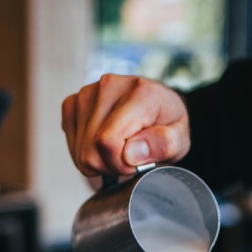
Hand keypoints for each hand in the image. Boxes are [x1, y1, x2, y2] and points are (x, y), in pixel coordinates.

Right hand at [61, 74, 189, 187]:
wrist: (156, 108)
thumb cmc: (167, 125)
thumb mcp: (180, 140)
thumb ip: (163, 145)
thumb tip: (130, 153)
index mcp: (140, 92)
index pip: (108, 141)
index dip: (120, 165)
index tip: (136, 164)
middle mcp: (109, 85)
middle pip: (91, 150)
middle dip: (110, 165)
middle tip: (129, 159)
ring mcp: (87, 92)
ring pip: (79, 151)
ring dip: (99, 160)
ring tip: (119, 150)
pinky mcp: (73, 101)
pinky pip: (71, 143)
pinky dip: (86, 152)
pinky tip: (103, 145)